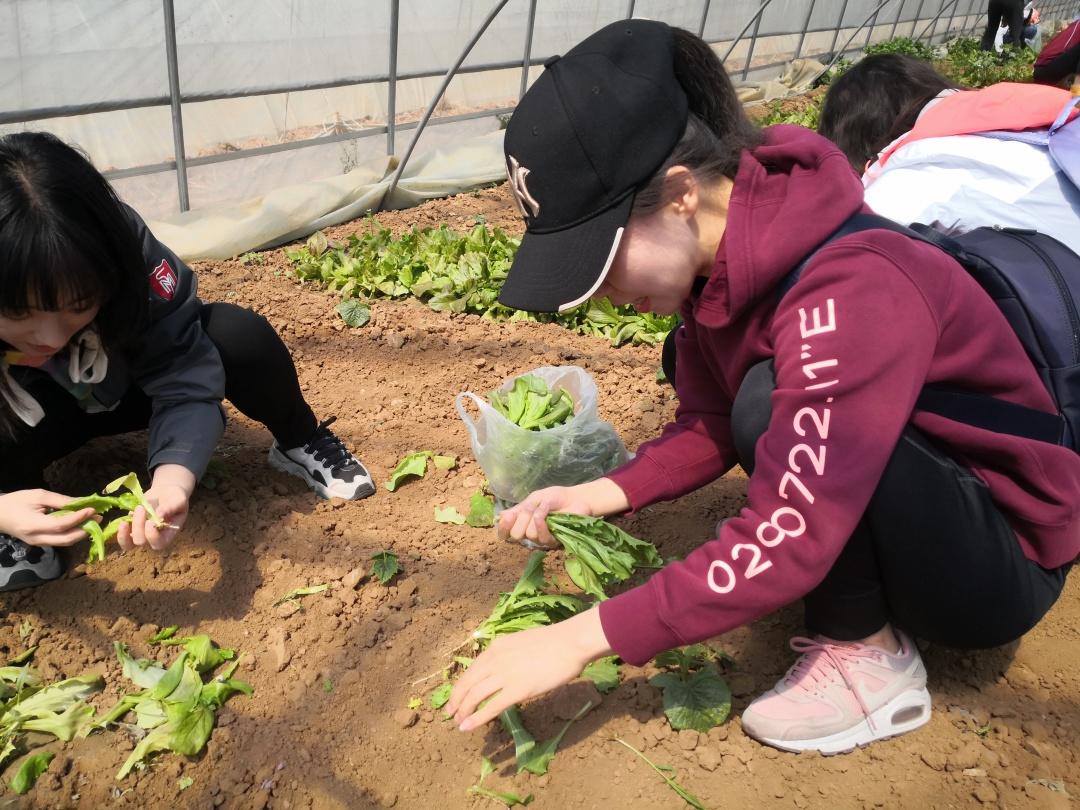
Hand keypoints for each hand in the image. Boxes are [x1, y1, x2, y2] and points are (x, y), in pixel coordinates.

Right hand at [0, 489, 98, 546]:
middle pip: (67, 539)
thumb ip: (61, 500)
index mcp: (34, 525)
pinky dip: (73, 534)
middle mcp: (37, 538)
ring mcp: (39, 543)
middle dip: (85, 529)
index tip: (93, 509)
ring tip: (93, 521)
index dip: (79, 518)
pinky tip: (81, 524)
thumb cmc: (17, 501)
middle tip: (99, 518)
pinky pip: (60, 541)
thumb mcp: (38, 496)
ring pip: (65, 542)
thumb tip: (83, 502)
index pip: (62, 525)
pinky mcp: (41, 543)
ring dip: (81, 533)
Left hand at [116, 464, 193, 551]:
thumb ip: (170, 508)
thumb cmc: (175, 498)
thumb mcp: (178, 501)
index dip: (152, 536)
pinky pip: (121, 535)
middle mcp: (153, 538)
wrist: (165, 493)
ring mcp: (140, 534)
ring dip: (124, 534)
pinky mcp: (130, 528)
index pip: (158, 544)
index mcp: (167, 535)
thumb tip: (158, 515)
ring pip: (127, 544)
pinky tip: (122, 520)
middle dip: (138, 526)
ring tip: (124, 522)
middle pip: (140, 541)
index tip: (151, 521)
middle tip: (141, 508)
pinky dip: (118, 530)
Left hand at [447, 608, 611, 730]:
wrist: (570, 642)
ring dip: (463, 711)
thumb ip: (508, 655)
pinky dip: (476, 719)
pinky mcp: (517, 690)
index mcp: (496, 647)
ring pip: (474, 696)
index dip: (460, 686)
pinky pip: (491, 707)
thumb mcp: (521, 642)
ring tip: (458, 722)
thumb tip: (503, 669)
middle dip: (456, 700)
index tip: (455, 697)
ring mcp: (505, 675)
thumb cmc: (553, 641)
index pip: (471, 669)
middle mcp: (495, 660)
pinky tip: (468, 727)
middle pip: (467, 683)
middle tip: (450, 713)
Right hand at [496, 486, 593, 548]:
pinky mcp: (553, 541)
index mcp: (522, 522)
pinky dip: (541, 523)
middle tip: (531, 509)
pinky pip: (541, 537)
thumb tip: (500, 516)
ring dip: (534, 518)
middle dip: (521, 519)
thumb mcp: (534, 499)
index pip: (505, 532)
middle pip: (515, 534)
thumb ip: (519, 509)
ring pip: (528, 535)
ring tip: (543, 509)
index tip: (507, 517)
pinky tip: (545, 516)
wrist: (575, 498)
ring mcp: (540, 538)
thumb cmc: (555, 497)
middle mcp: (529, 533)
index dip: (503, 527)